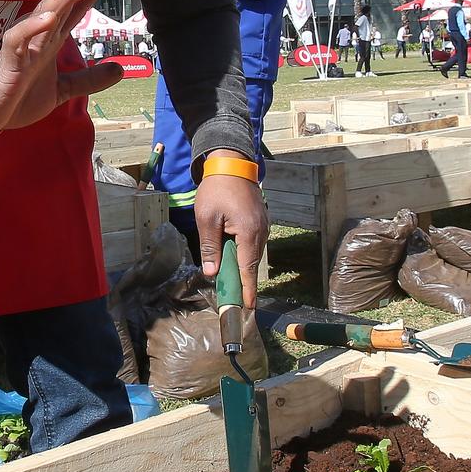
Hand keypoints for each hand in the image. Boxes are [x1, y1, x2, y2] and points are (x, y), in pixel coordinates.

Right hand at [0, 0, 124, 140]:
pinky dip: (33, 27)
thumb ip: (89, 79)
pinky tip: (50, 18)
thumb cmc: (18, 96)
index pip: (77, 5)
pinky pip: (18, 39)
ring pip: (47, 10)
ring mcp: (25, 44)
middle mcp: (40, 34)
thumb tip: (120, 71)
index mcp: (53, 38)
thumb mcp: (62, 90)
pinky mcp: (9, 60)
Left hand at [195, 164, 268, 307]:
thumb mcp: (207, 218)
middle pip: (251, 264)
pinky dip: (244, 253)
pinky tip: (232, 257)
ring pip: (252, 254)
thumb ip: (210, 247)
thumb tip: (212, 273)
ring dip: (241, 266)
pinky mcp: (261, 221)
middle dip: (242, 281)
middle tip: (231, 298)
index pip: (248, 269)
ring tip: (229, 280)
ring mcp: (264, 225)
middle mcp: (261, 231)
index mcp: (249, 232)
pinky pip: (253, 243)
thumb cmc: (217, 189)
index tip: (248, 309)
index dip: (247, 290)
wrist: (231, 162)